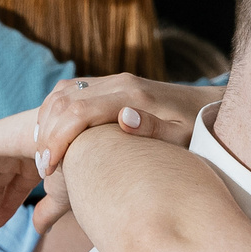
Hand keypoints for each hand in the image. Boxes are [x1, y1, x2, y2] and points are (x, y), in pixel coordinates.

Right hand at [28, 74, 217, 184]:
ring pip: (63, 93)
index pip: (79, 112)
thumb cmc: (196, 131)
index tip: (49, 169)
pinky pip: (71, 92)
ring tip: (44, 157)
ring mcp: (113, 81)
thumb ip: (154, 129)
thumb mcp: (182, 137)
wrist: (206, 107)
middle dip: (47, 136)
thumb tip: (124, 119)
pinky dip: (54, 113)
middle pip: (65, 101)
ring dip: (47, 123)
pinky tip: (52, 137)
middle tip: (44, 169)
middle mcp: (119, 83)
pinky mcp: (109, 85)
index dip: (58, 140)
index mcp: (133, 96)